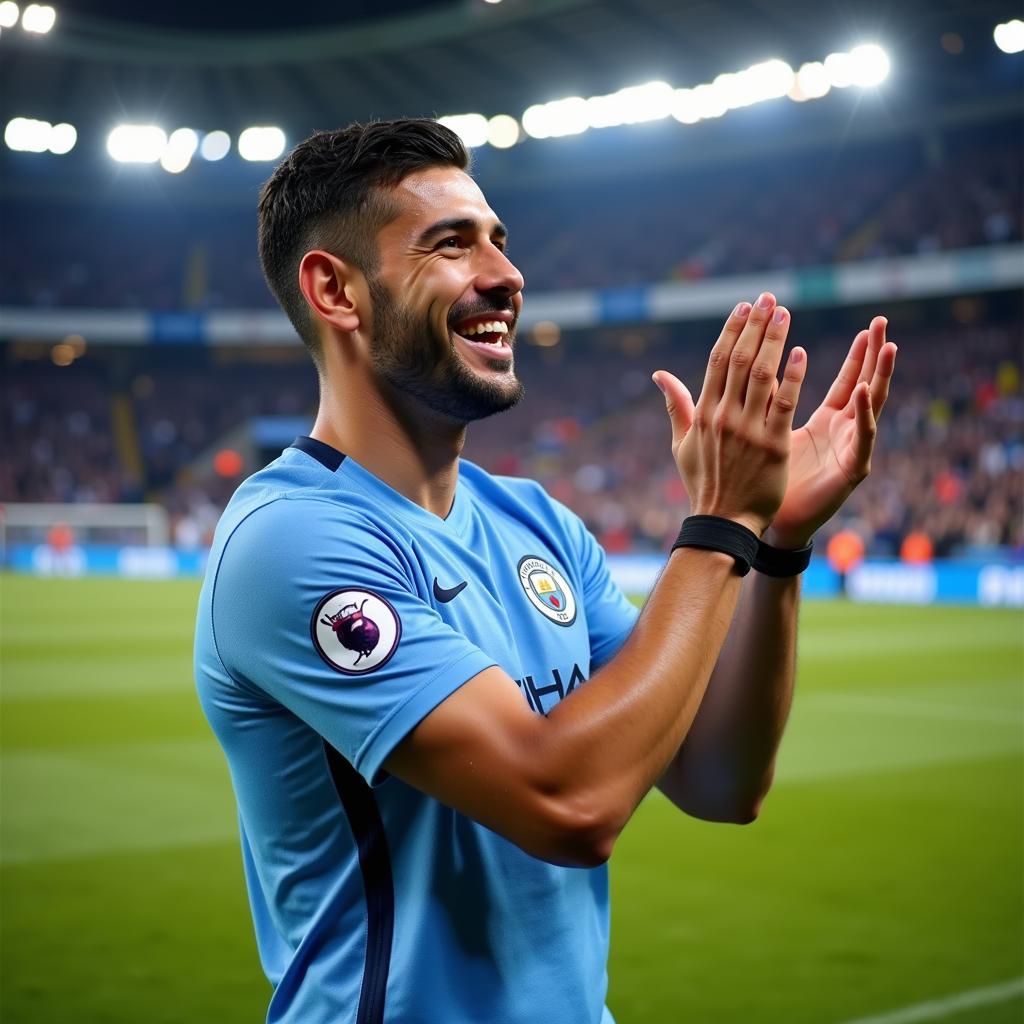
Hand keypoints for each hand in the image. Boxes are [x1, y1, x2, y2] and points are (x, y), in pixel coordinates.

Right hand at [653, 293, 806, 536]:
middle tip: (769, 299)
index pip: (718, 362)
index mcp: (703, 414)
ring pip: (762, 376)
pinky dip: (792, 377)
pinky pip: (783, 404)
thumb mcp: (682, 444)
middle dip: (755, 326)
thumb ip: (676, 405)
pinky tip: (799, 354)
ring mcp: (748, 431)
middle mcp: (724, 417)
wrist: (723, 522)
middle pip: (740, 361)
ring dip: (774, 341)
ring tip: (784, 314)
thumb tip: (659, 375)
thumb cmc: (703, 483)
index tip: (743, 307)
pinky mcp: (772, 446)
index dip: (731, 331)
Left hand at [764, 316, 896, 549]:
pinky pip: (862, 438)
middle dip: (873, 354)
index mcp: (828, 421)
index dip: (857, 355)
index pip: (846, 380)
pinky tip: (863, 391)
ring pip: (871, 407)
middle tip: (881, 322)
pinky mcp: (852, 469)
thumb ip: (766, 400)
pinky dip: (864, 414)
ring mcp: (851, 449)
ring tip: (887, 346)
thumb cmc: (769, 479)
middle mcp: (844, 432)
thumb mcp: (765, 429)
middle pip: (865, 384)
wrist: (772, 522)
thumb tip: (750, 368)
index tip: (867, 327)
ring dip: (879, 375)